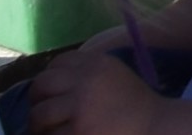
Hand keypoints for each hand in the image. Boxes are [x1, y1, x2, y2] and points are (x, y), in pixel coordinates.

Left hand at [12, 47, 177, 132]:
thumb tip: (49, 84)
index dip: (49, 80)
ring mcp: (80, 107)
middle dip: (36, 101)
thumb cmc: (134, 104)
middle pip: (42, 85)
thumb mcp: (113, 75)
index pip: (57, 63)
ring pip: (39, 114)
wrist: (155, 126)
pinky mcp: (78, 132)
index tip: (50, 94)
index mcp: (96, 63)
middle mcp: (86, 80)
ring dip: (38, 126)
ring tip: (46, 132)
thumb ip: (86, 73)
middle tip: (41, 115)